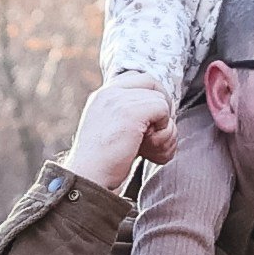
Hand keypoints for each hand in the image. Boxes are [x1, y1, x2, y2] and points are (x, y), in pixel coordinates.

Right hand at [61, 75, 176, 189]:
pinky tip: (151, 144)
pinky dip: (164, 128)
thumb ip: (124, 115)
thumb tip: (155, 113)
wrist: (88, 176)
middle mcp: (109, 93)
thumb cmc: (100, 163)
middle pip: (151, 82)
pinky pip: (162, 109)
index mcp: (101, 96)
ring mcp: (120, 100)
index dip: (150, 94)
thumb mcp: (108, 130)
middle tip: (160, 126)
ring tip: (152, 145)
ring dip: (164, 123)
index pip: (135, 78)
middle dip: (162, 102)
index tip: (153, 118)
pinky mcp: (132, 112)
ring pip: (160, 99)